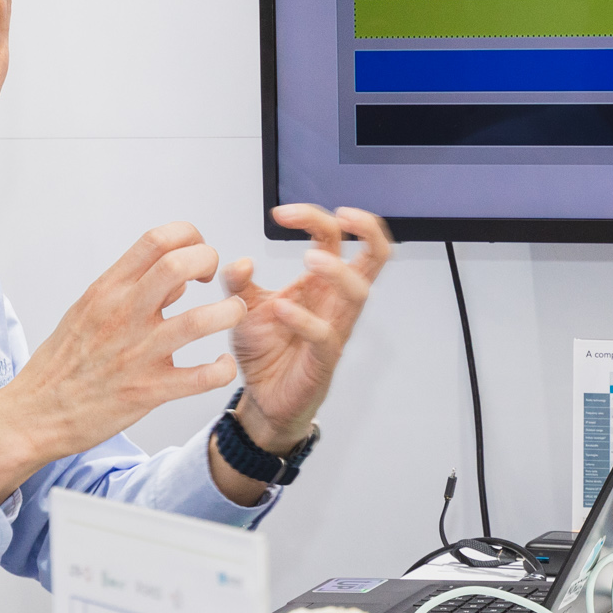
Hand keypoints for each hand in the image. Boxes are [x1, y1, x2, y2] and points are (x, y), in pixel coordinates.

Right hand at [0, 223, 241, 499]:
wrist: (34, 414)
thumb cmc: (61, 365)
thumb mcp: (87, 312)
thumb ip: (131, 291)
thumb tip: (175, 280)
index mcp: (107, 291)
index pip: (156, 240)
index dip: (189, 237)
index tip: (197, 256)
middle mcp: (123, 316)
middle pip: (178, 265)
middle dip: (210, 262)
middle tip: (214, 280)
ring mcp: (137, 354)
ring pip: (201, 320)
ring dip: (230, 313)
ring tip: (232, 316)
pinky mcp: (148, 391)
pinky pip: (201, 377)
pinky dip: (222, 369)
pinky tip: (222, 366)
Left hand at [208, 205, 394, 469]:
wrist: (264, 398)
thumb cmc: (266, 352)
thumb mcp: (243, 308)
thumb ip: (238, 282)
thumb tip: (241, 261)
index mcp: (319, 284)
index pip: (333, 237)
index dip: (313, 217)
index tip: (281, 214)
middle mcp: (334, 301)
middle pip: (374, 256)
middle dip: (366, 229)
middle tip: (339, 217)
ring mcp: (334, 328)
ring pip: (359, 292)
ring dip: (338, 270)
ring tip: (311, 261)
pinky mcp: (323, 358)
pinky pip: (326, 335)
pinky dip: (305, 319)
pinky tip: (282, 310)